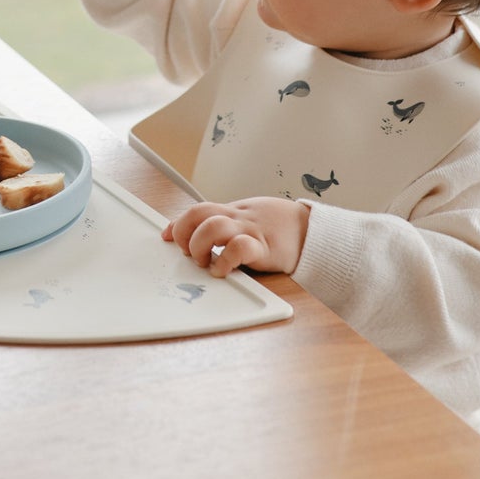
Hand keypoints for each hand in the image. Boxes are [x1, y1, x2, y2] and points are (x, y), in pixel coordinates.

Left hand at [161, 197, 310, 277]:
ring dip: (199, 245)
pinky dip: (225, 259)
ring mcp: (250, 230)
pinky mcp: (265, 247)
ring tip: (204, 261)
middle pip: (198, 213)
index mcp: (232, 211)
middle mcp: (238, 218)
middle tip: (187, 252)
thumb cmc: (279, 226)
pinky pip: (239, 247)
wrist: (312, 230)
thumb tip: (197, 233)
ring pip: (213, 226)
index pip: (197, 209)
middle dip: (183, 233)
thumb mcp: (247, 218)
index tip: (167, 237)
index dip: (177, 223)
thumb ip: (224, 223)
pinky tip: (223, 270)